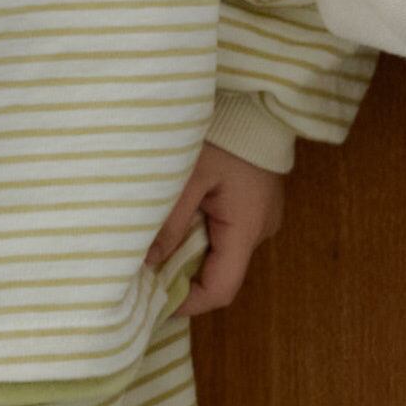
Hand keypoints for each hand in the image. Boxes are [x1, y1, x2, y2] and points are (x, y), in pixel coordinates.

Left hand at [148, 143, 288, 311]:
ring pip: (221, 254)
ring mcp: (261, 218)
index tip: (154, 301)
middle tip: (145, 269)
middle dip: (181, 276)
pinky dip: (201, 235)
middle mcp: (259, 231)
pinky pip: (226, 233)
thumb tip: (147, 263)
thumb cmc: (223, 135)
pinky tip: (181, 219)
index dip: (187, 303)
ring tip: (158, 240)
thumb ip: (169, 222)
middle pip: (219, 275)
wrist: (258, 102)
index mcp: (246, 228)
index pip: (220, 290)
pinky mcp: (256, 206)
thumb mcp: (188, 177)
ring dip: (190, 253)